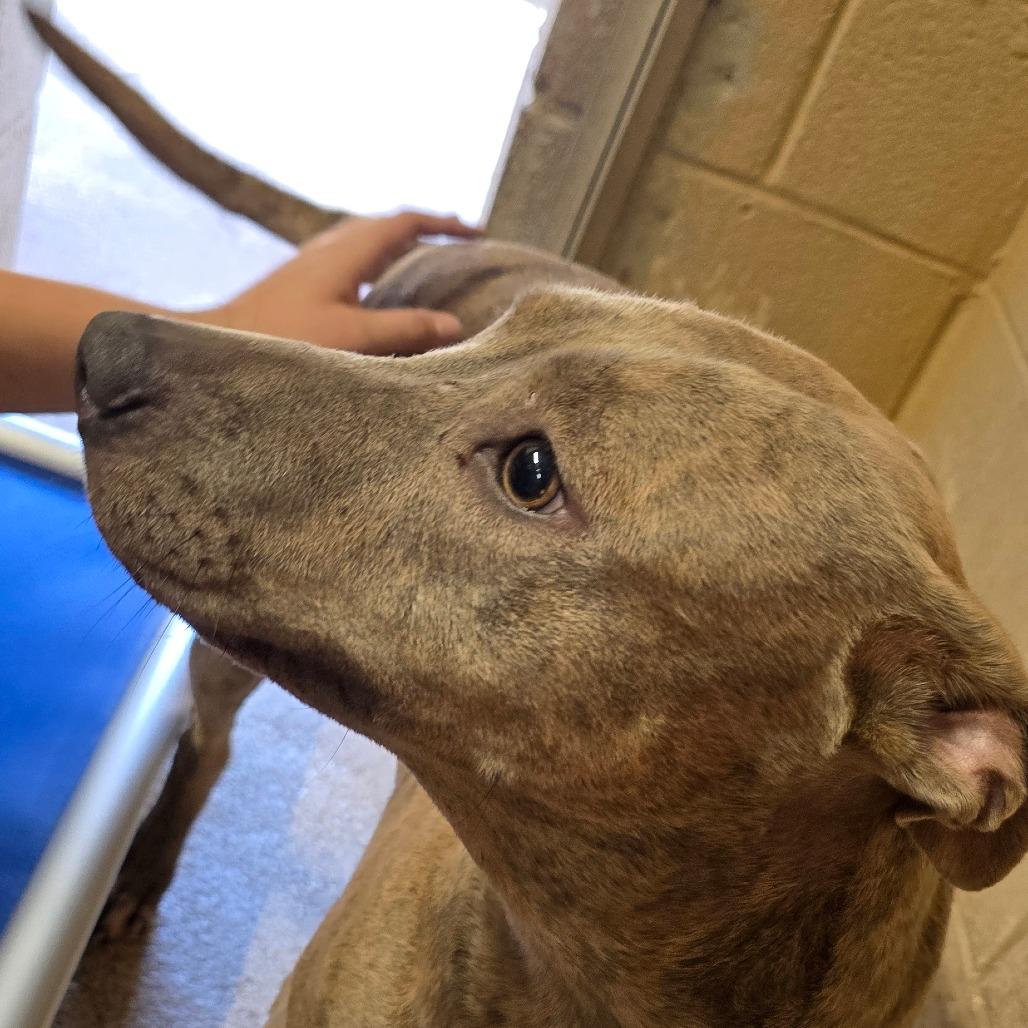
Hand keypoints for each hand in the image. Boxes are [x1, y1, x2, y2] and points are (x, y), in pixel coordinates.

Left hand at [195, 211, 479, 353]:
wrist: (217, 343)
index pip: (404, 223)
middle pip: (385, 225)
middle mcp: (329, 248)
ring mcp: (311, 263)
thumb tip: (454, 323)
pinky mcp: (300, 282)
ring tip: (425, 261)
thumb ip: (405, 329)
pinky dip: (377, 263)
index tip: (476, 232)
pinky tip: (377, 289)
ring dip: (399, 244)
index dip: (443, 224)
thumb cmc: (281, 340)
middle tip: (458, 242)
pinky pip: (350, 259)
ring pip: (365, 240)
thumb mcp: (352, 338)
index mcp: (346, 253)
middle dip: (425, 229)